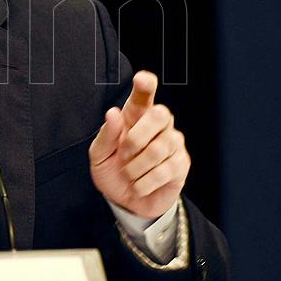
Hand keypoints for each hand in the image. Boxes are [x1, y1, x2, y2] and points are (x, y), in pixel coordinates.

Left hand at [89, 71, 190, 218]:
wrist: (126, 201)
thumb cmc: (113, 170)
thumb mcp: (99, 155)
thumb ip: (106, 135)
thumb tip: (113, 113)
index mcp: (135, 116)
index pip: (144, 95)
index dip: (146, 85)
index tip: (141, 79)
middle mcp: (158, 125)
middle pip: (160, 114)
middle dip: (137, 137)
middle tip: (123, 154)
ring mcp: (173, 143)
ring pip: (159, 148)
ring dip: (136, 167)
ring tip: (129, 174)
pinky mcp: (181, 164)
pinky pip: (164, 171)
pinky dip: (144, 182)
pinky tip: (138, 185)